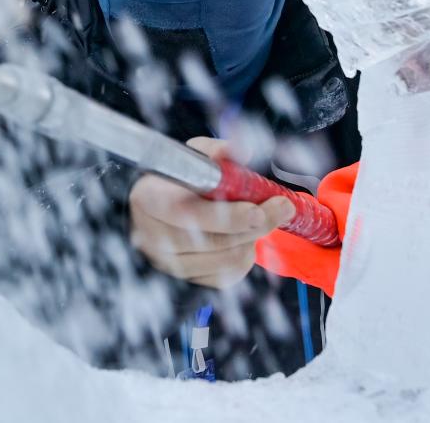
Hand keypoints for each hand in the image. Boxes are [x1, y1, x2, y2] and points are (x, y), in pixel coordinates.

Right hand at [129, 137, 295, 288]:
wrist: (160, 207)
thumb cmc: (179, 179)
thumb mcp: (195, 156)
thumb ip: (218, 152)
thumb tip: (242, 150)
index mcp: (148, 198)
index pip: (188, 213)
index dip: (227, 215)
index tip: (258, 208)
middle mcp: (151, 235)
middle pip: (216, 240)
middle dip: (257, 224)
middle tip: (281, 208)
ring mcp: (166, 262)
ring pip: (227, 258)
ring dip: (251, 238)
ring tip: (253, 219)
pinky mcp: (184, 279)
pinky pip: (228, 274)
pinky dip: (244, 256)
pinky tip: (240, 238)